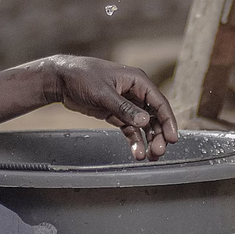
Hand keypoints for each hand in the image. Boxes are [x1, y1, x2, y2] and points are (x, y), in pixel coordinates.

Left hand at [42, 55, 178, 160]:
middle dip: (159, 135)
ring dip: (149, 140)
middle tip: (159, 152)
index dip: (168, 121)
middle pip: (154, 116)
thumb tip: (145, 121)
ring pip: (144, 125)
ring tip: (150, 157)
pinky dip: (135, 140)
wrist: (61, 79)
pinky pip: (130, 129)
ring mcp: (126, 103)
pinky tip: (136, 153)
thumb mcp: (103, 93)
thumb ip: (124, 108)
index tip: (173, 138)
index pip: (159, 102)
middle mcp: (135, 92)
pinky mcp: (116, 113)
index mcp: (137, 80)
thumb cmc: (82, 77)